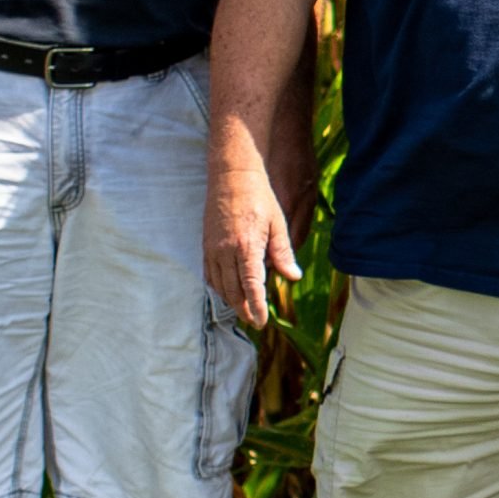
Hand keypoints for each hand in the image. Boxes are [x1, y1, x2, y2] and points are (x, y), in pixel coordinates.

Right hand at [205, 167, 299, 327]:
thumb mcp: (278, 224)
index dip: (256, 306)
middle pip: (232, 290)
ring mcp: (212, 249)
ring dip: (231, 300)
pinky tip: (228, 291)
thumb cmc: (259, 197)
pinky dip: (218, 287)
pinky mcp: (205, 245)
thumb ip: (283, 253)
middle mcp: (225, 251)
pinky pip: (209, 274)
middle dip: (243, 309)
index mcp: (247, 246)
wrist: (232, 176)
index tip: (260, 321)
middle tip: (255, 321)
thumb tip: (293, 277)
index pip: (250, 286)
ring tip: (244, 310)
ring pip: (219, 285)